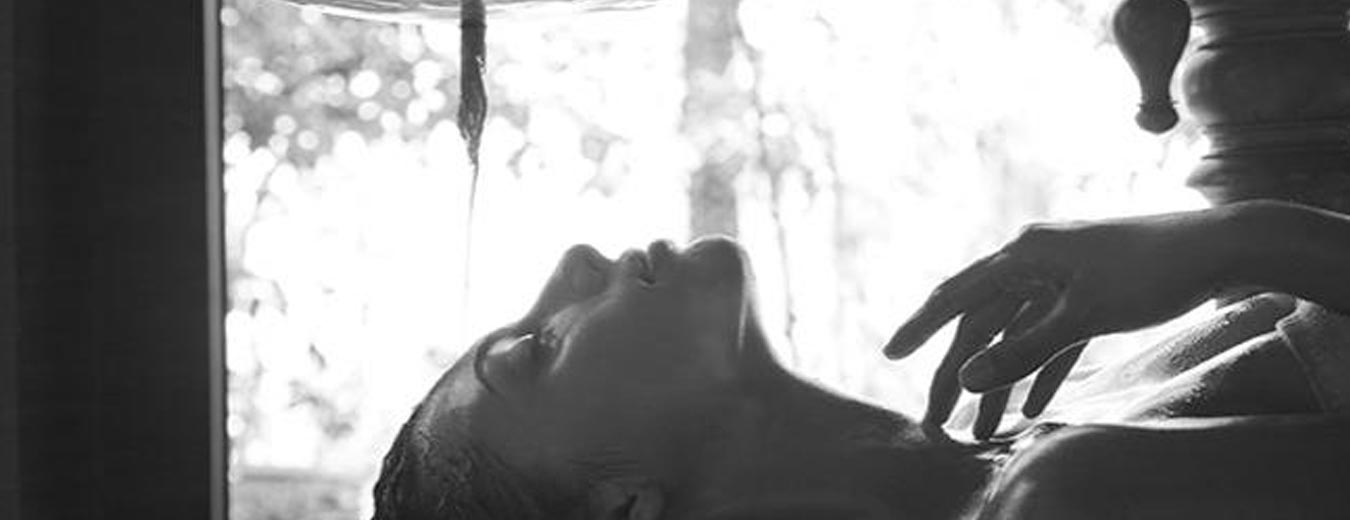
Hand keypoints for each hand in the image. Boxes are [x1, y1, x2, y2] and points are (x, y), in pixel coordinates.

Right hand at [884, 210, 1227, 437]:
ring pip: (1015, 337)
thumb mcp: (1082, 316)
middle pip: (982, 326)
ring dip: (1000, 383)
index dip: (920, 326)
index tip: (890, 354)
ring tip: (983, 431)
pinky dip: (1040, 372)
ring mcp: (1060, 280)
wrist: (1222, 247)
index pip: (956, 295)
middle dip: (959, 376)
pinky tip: (1032, 410)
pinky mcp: (1087, 296)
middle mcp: (1034, 263)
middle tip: (937, 421)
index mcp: (1024, 255)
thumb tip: (968, 378)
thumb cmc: (1151, 271)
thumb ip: (1022, 350)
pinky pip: (1050, 339)